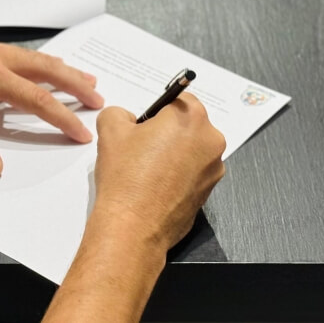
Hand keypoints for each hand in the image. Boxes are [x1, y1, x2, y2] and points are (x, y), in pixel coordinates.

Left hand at [0, 33, 103, 176]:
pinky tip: (43, 68)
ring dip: (60, 70)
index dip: (60, 117)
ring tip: (84, 81)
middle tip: (98, 99)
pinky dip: (39, 63)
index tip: (80, 131)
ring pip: (33, 58)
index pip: (33, 98)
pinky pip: (17, 54)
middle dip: (74, 84)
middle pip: (44, 69)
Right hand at [92, 93, 226, 249]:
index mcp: (191, 118)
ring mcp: (213, 169)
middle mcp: (210, 141)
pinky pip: (191, 173)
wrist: (133, 226)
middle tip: (139, 146)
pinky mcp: (208, 192)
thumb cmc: (126, 178)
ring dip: (172, 154)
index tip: (144, 123)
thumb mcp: (110, 129)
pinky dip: (176, 175)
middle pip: (187, 125)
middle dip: (165, 132)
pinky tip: (153, 185)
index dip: (157, 110)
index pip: (178, 99)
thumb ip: (119, 113)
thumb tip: (127, 119)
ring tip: (144, 169)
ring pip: (190, 150)